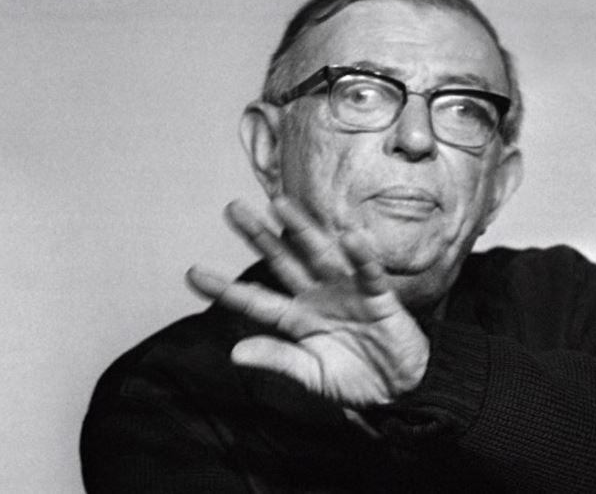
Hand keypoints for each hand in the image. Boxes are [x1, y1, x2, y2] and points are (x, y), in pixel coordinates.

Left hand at [186, 196, 428, 406]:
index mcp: (298, 317)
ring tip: (280, 205)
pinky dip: (361, 257)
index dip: (226, 288)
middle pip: (284, 261)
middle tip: (233, 208)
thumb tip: (234, 353)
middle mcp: (318, 296)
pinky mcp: (379, 298)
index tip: (194, 273)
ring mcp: (347, 292)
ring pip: (321, 255)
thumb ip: (278, 359)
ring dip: (302, 230)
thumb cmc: (355, 379)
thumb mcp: (311, 375)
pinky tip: (350, 238)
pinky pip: (368, 273)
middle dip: (260, 236)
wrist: (401, 389)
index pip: (256, 299)